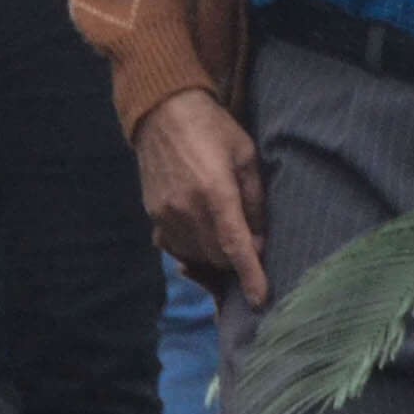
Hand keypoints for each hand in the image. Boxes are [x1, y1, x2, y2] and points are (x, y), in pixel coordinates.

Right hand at [138, 88, 269, 305]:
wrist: (163, 113)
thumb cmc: (214, 130)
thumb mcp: (246, 157)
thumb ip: (254, 201)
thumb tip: (259, 241)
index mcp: (215, 193)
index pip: (235, 247)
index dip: (250, 276)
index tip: (261, 300)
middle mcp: (186, 210)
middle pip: (217, 257)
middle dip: (237, 259)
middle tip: (251, 240)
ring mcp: (165, 215)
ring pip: (196, 255)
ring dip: (215, 254)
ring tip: (226, 232)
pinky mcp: (152, 215)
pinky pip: (176, 246)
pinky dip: (193, 246)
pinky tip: (202, 229)